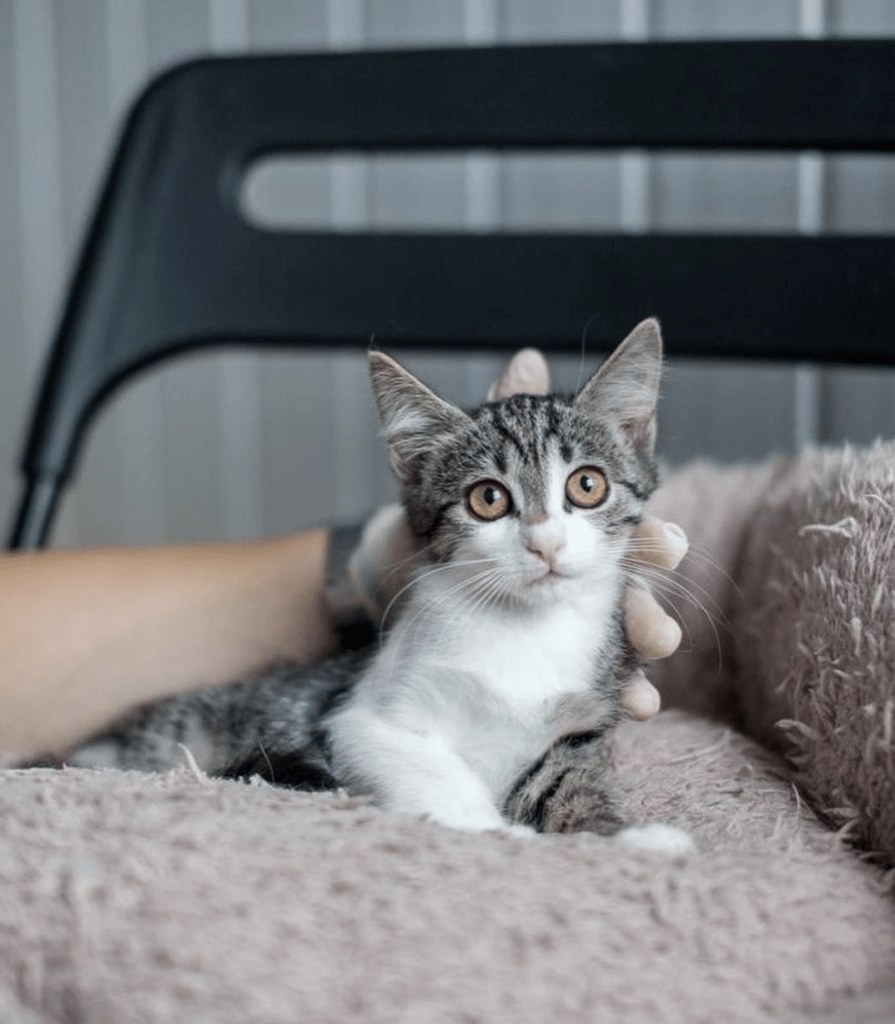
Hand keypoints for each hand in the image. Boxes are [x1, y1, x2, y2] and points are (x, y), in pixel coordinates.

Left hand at [346, 348, 686, 720]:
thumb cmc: (453, 507)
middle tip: (658, 634)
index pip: (624, 525)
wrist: (401, 560)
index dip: (650, 538)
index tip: (668, 549)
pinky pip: (589, 677)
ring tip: (642, 691)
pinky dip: (616, 695)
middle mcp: (584, 565)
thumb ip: (503, 417)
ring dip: (635, 667)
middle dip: (649, 611)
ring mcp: (571, 611)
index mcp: (577, 517)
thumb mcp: (470, 459)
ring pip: (619, 636)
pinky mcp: (550, 650)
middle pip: (630, 593)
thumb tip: (526, 363)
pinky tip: (632, 711)